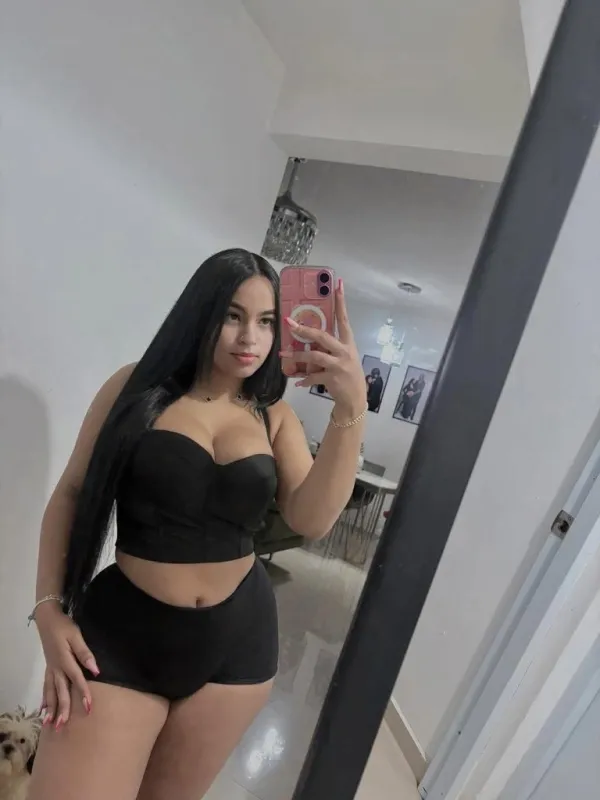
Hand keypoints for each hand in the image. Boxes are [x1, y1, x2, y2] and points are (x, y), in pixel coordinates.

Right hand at [35, 602, 97, 728]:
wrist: (47, 619)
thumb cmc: (64, 626)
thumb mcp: (76, 636)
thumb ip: (85, 653)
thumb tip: (95, 670)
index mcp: (65, 660)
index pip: (76, 680)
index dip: (83, 693)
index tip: (88, 708)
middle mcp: (56, 668)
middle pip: (60, 691)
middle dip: (62, 709)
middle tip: (62, 727)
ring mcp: (51, 669)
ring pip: (50, 692)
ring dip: (51, 708)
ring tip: (50, 724)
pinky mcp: (48, 667)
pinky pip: (45, 686)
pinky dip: (45, 698)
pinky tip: (43, 708)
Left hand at [281, 279, 366, 419]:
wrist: (355, 399)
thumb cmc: (347, 375)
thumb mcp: (344, 357)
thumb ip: (331, 348)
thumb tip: (310, 340)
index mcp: (348, 343)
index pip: (344, 319)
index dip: (341, 301)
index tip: (337, 284)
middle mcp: (345, 351)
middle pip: (322, 336)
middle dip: (304, 329)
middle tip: (289, 323)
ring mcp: (339, 365)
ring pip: (314, 356)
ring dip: (296, 356)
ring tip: (283, 356)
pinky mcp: (333, 378)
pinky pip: (313, 376)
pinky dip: (304, 379)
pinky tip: (297, 381)